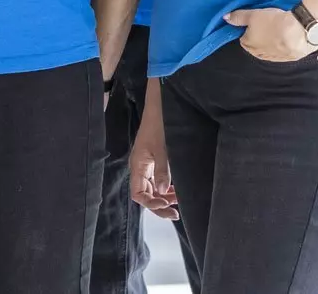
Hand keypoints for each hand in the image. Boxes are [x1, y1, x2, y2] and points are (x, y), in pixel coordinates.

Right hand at [130, 79, 178, 219]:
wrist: (161, 106)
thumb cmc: (159, 126)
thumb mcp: (162, 149)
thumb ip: (163, 170)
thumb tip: (164, 192)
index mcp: (138, 165)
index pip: (138, 193)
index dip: (150, 203)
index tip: (167, 205)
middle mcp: (141, 167)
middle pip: (145, 194)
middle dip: (159, 205)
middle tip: (176, 212)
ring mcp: (147, 164)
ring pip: (152, 189)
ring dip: (164, 197)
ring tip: (179, 201)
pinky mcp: (155, 160)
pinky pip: (157, 180)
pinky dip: (166, 188)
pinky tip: (176, 190)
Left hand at [224, 7, 317, 62]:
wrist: (298, 32)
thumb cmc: (272, 22)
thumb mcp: (253, 15)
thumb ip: (238, 17)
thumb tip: (225, 18)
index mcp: (249, 44)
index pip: (243, 39)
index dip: (247, 31)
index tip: (253, 24)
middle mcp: (260, 54)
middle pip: (255, 47)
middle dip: (258, 39)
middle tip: (265, 27)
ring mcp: (275, 58)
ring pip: (268, 51)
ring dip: (271, 44)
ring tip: (277, 32)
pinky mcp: (288, 59)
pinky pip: (282, 53)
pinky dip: (282, 47)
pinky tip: (287, 39)